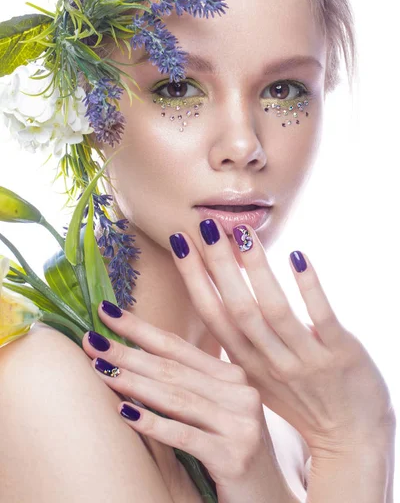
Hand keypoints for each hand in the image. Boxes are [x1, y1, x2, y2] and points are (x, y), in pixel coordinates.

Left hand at [82, 302, 292, 502]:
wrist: (267, 499)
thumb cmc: (232, 449)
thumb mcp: (216, 411)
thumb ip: (189, 384)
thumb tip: (135, 359)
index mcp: (233, 375)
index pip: (178, 346)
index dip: (140, 328)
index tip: (107, 312)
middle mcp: (240, 392)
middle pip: (172, 368)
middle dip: (128, 352)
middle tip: (91, 340)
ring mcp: (240, 423)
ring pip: (176, 397)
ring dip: (133, 382)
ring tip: (100, 370)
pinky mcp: (235, 455)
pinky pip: (184, 435)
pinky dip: (153, 423)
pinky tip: (125, 413)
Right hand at [168, 220, 395, 457]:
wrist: (351, 438)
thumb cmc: (301, 400)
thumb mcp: (259, 376)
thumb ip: (241, 341)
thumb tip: (222, 299)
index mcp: (247, 363)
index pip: (213, 316)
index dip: (195, 280)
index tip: (181, 243)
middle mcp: (271, 362)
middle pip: (238, 309)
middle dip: (218, 266)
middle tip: (204, 226)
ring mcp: (306, 359)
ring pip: (274, 311)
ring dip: (257, 269)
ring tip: (243, 233)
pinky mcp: (341, 354)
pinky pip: (323, 317)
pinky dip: (309, 287)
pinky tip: (299, 256)